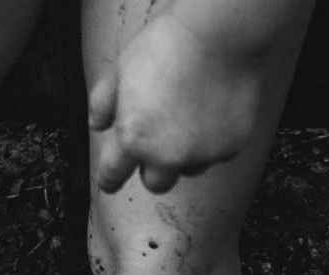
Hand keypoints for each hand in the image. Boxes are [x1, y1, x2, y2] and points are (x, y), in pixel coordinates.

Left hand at [88, 12, 265, 193]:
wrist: (219, 36)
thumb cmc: (168, 45)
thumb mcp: (122, 68)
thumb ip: (103, 102)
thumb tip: (97, 124)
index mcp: (133, 137)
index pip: (112, 174)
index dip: (109, 179)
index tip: (110, 182)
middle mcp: (167, 155)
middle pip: (155, 183)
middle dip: (153, 167)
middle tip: (158, 141)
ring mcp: (201, 154)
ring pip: (190, 168)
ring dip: (186, 153)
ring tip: (190, 114)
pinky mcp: (230, 147)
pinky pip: (219, 153)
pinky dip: (214, 138)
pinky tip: (213, 108)